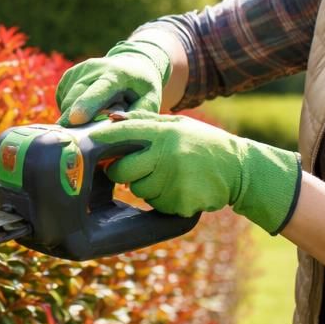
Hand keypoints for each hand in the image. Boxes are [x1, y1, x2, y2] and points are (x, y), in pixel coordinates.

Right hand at [56, 38, 171, 125]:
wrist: (132, 63)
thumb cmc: (142, 88)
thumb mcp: (150, 100)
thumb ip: (136, 116)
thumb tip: (117, 131)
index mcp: (117, 74)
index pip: (99, 90)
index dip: (87, 105)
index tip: (76, 119)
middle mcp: (95, 68)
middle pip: (76, 98)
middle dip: (73, 121)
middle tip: (78, 141)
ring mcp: (79, 70)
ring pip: (67, 102)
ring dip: (73, 118)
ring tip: (91, 121)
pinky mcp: (69, 75)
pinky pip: (63, 101)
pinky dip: (71, 111)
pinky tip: (85, 112)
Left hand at [87, 111, 302, 233]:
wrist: (240, 169)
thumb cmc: (203, 144)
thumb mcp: (178, 125)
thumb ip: (145, 123)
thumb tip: (110, 119)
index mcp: (164, 131)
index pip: (122, 133)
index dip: (100, 140)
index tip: (84, 144)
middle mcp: (166, 154)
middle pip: (121, 170)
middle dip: (120, 172)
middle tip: (134, 169)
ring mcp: (173, 180)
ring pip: (138, 190)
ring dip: (146, 186)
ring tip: (169, 175)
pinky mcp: (180, 202)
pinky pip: (156, 204)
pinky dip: (163, 199)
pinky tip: (180, 187)